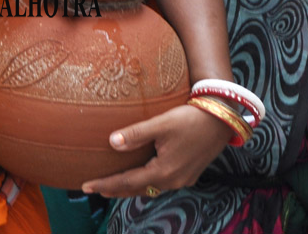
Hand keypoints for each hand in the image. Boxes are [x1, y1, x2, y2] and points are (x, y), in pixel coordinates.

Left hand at [79, 104, 230, 196]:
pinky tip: (141, 176)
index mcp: (163, 171)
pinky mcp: (189, 173)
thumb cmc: (191, 118)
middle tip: (95, 188)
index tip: (85, 186)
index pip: (127, 182)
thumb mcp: (161, 123)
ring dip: (131, 187)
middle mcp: (173, 181)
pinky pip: (161, 183)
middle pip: (137, 189)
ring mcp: (183, 179)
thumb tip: (112, 142)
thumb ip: (136, 134)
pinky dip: (146, 182)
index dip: (105, 184)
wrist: (222, 119)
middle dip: (115, 189)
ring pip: (150, 188)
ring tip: (113, 184)